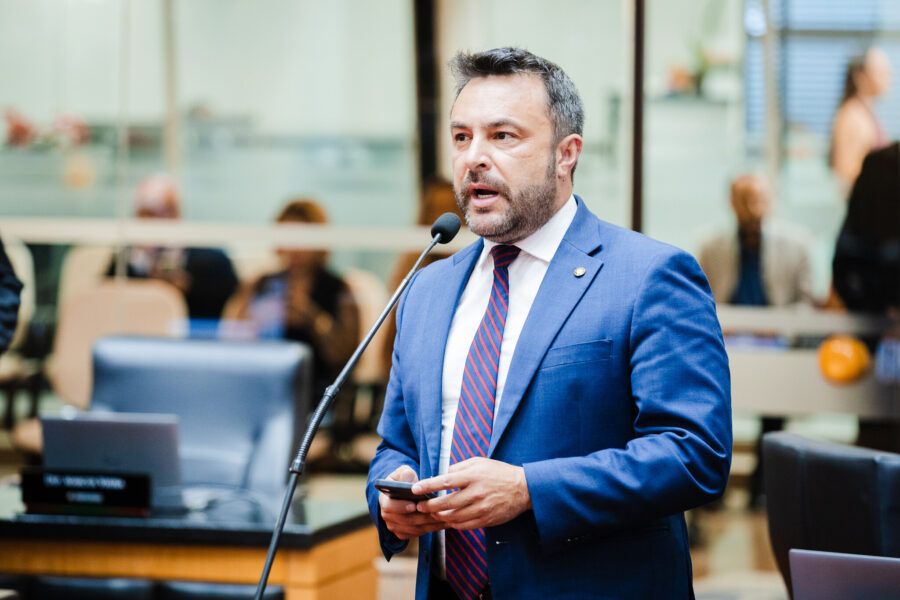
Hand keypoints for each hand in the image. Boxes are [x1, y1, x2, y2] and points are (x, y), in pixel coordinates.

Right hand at [378, 465, 444, 539]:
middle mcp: (387, 515)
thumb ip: (405, 473)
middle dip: (422, 517)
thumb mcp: (403, 472)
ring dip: (430, 524)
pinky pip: (418, 534)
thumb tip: (407, 475)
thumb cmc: (404, 481)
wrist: (405, 493)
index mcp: (385, 500)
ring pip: (414, 529)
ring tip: (444, 518)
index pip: (389, 506)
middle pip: (405, 520)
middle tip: (436, 513)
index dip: (401, 507)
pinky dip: (431, 529)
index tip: (414, 505)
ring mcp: (395, 526)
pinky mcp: (404, 533)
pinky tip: (443, 523)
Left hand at [413, 457, 530, 529]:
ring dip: (439, 516)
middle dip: (429, 506)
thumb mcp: (479, 463)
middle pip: (446, 503)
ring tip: (431, 513)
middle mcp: (477, 493)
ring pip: (453, 517)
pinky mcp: (486, 520)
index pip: (445, 481)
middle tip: (419, 506)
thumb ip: (459, 468)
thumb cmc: (498, 472)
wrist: (523, 489)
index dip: (428, 486)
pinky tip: (447, 519)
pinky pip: (463, 526)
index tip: (415, 489)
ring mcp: (482, 508)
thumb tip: (439, 475)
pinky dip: (452, 523)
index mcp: (474, 476)